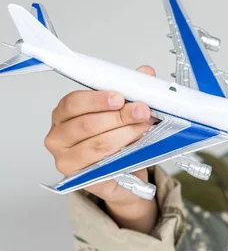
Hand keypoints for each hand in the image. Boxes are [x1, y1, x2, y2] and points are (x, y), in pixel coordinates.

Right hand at [44, 65, 156, 206]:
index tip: (120, 97)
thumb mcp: (123, 112)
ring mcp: (65, 160)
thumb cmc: (116, 140)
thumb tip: (146, 72)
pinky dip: (123, 154)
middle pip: (87, 123)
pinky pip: (103, 164)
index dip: (97, 99)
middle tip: (142, 111)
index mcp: (63, 115)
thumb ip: (131, 91)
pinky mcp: (79, 178)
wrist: (123, 175)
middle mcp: (58, 137)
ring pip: (97, 144)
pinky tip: (136, 147)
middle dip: (119, 116)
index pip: (73, 103)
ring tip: (143, 127)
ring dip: (125, 134)